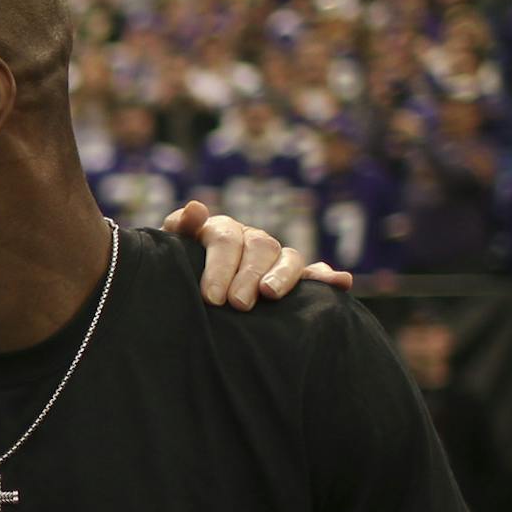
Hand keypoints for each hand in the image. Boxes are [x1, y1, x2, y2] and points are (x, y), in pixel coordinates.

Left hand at [164, 199, 352, 308]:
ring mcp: (273, 258)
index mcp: (221, 231)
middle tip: (238, 304)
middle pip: (259, 248)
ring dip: (284, 275)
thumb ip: (180, 228)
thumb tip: (197, 207)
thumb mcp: (171, 252)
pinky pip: (313, 274)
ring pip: (288, 258)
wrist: (183, 292)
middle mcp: (250, 240)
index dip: (220, 266)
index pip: (226, 239)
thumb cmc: (175, 271)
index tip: (212, 298)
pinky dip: (327, 277)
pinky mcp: (291, 278)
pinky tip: (340, 283)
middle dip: (249, 276)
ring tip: (271, 294)